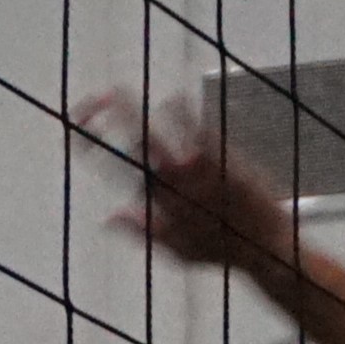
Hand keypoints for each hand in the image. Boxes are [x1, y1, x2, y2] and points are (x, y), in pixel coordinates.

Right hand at [79, 92, 292, 274]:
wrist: (268, 250)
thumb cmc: (223, 250)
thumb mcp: (178, 250)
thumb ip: (143, 231)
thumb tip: (108, 217)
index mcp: (159, 201)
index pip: (115, 167)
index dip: (91, 146)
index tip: (76, 128)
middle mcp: (174, 182)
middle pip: (134, 138)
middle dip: (111, 115)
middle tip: (97, 97)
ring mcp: (198, 169)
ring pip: (161, 127)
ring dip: (139, 108)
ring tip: (122, 93)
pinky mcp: (224, 159)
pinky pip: (197, 126)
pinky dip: (182, 109)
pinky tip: (175, 97)